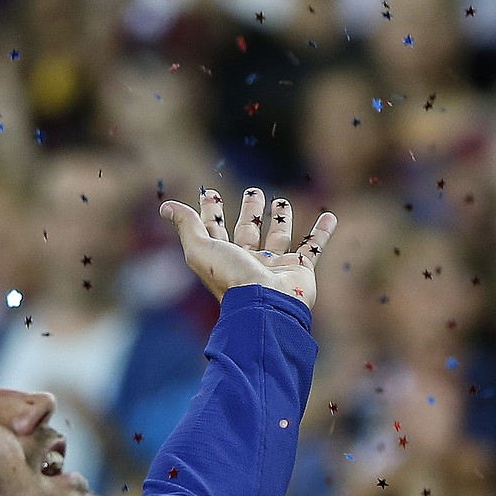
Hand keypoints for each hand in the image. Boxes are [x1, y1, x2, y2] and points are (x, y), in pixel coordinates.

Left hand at [160, 187, 335, 308]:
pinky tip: (330, 216)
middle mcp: (249, 262)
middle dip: (249, 211)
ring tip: (281, 201)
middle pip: (247, 231)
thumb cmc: (232, 278)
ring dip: (281, 219)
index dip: (210, 211)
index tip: (208, 192)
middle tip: (252, 190)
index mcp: (224, 258)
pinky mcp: (300, 270)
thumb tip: (166, 207)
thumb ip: (187, 225)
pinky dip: (323, 233)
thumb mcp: (201, 248)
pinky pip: (314, 248)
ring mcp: (275, 267)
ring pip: (279, 238)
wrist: (267, 305)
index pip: (214, 230)